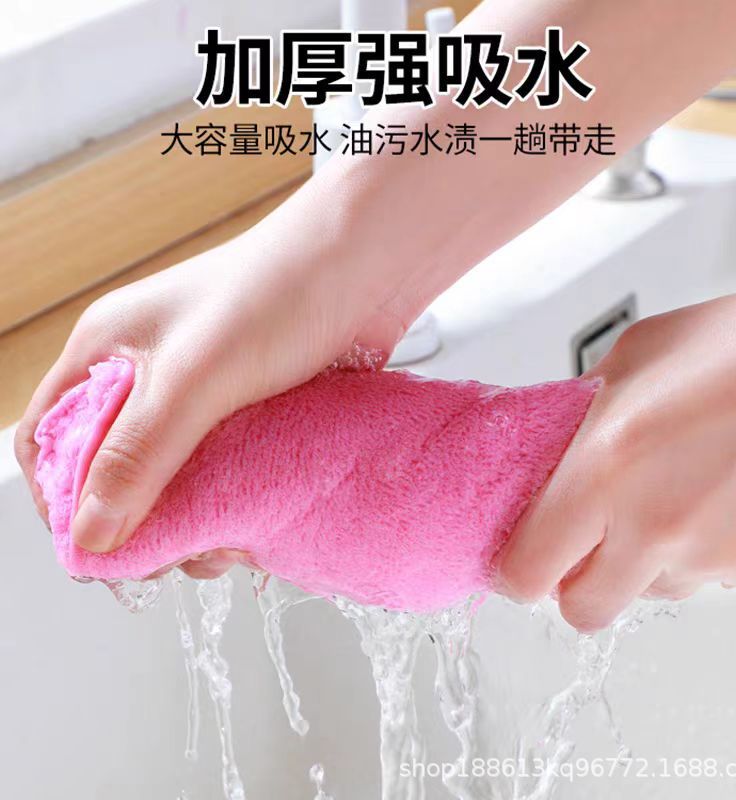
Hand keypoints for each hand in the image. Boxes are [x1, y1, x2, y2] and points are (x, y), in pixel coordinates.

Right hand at [14, 207, 398, 577]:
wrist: (368, 266)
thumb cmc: (274, 294)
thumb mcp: (193, 378)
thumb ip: (139, 454)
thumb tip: (90, 537)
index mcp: (110, 351)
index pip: (50, 436)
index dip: (59, 497)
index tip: (95, 547)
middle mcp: (151, 374)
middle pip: (115, 466)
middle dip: (137, 520)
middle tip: (173, 556)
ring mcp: (206, 392)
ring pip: (177, 475)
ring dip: (193, 521)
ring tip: (225, 546)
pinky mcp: (254, 409)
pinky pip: (229, 469)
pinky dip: (236, 502)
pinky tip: (256, 525)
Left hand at [496, 280, 735, 630]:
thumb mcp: (632, 359)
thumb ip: (577, 414)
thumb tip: (549, 449)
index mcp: (606, 466)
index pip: (527, 571)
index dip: (513, 570)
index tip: (516, 555)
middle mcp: (657, 523)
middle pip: (582, 609)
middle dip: (571, 581)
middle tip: (578, 540)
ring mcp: (713, 554)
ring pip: (646, 594)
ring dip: (637, 563)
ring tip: (661, 496)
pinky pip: (703, 577)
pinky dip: (694, 551)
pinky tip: (709, 496)